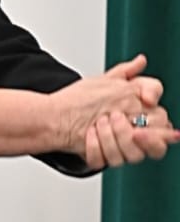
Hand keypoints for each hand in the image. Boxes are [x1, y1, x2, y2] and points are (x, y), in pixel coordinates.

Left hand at [50, 54, 177, 162]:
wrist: (56, 113)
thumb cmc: (82, 98)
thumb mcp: (109, 80)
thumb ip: (129, 72)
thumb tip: (141, 61)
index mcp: (143, 120)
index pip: (165, 133)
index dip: (158, 134)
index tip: (140, 127)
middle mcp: (133, 138)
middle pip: (153, 150)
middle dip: (131, 134)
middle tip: (114, 118)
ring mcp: (117, 150)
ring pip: (130, 156)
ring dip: (110, 137)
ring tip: (98, 122)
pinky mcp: (100, 158)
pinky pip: (103, 160)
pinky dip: (94, 146)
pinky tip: (87, 134)